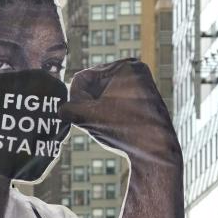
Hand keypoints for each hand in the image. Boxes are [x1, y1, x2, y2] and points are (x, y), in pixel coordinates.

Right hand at [62, 59, 179, 162]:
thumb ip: (69, 109)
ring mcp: (142, 87)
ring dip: (96, 111)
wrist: (157, 152)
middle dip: (87, 104)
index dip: (75, 99)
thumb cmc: (124, 130)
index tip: (77, 117)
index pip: (83, 77)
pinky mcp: (144, 102)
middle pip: (95, 86)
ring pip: (104, 97)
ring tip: (102, 127)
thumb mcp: (89, 117)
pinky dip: (108, 115)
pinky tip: (111, 128)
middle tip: (90, 123)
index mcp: (126, 65)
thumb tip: (60, 109)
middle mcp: (136, 72)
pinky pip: (116, 104)